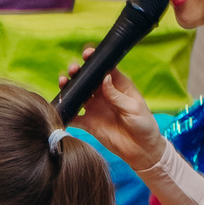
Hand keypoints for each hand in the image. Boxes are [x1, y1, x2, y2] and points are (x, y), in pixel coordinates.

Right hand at [59, 45, 165, 171]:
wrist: (141, 150)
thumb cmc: (143, 125)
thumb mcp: (133, 107)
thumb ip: (117, 95)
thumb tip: (104, 78)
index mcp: (118, 86)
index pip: (104, 68)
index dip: (95, 60)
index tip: (87, 54)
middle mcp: (104, 94)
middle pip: (88, 79)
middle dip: (78, 72)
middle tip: (73, 70)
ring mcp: (95, 108)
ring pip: (78, 94)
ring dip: (69, 88)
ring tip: (63, 83)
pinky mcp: (89, 123)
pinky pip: (74, 116)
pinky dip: (66, 112)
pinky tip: (60, 108)